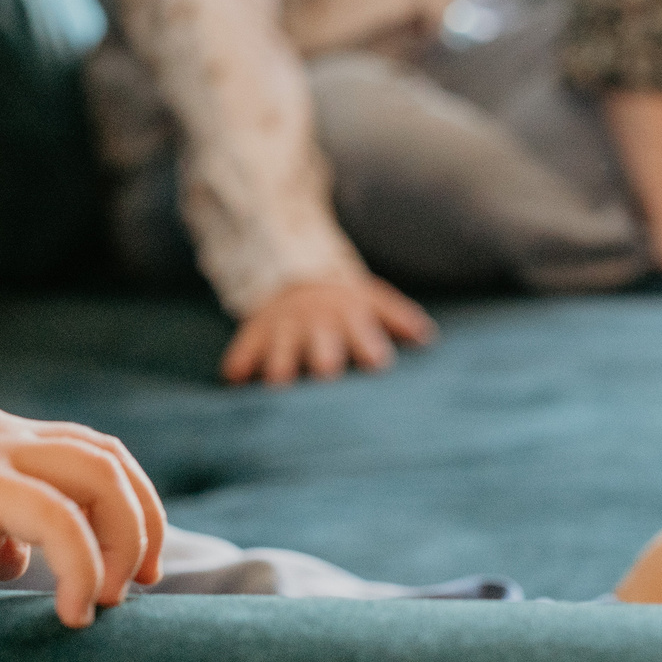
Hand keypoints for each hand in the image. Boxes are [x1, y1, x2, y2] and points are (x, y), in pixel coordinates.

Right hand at [0, 402, 164, 628]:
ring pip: (98, 474)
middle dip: (144, 521)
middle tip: (144, 584)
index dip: (124, 505)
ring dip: (125, 539)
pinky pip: (56, 518)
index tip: (131, 568)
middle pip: (107, 456)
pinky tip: (73, 614)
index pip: (83, 451)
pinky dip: (84, 566)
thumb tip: (17, 558)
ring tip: (111, 599)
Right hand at [223, 275, 434, 384]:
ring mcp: (282, 330)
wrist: (295, 274)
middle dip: (323, 360)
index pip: (363, 336)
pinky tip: (235, 381)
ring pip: (280, 352)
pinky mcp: (254, 335)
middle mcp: (316, 324)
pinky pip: (242, 351)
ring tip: (278, 387)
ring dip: (280, 368)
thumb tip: (426, 336)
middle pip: (321, 346)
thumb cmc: (345, 302)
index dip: (370, 349)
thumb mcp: (373, 300)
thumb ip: (398, 318)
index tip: (377, 364)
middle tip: (325, 375)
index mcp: (349, 317)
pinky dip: (238, 365)